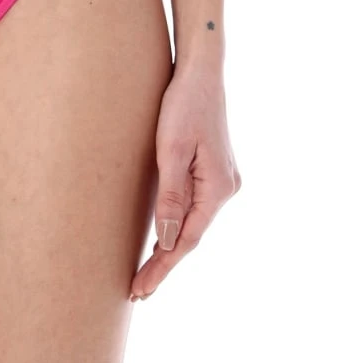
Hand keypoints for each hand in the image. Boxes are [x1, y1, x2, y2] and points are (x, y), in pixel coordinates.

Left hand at [131, 61, 239, 299]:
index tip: (140, 289)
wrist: (201, 70)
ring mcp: (222, 180)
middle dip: (164, 263)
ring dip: (169, 247)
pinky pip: (193, 206)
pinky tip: (161, 238)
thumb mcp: (171, 150)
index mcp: (218, 188)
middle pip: (191, 236)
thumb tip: (167, 241)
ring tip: (144, 274)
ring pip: (193, 222)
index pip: (186, 240)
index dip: (162, 267)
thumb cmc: (183, 104)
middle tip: (137, 291)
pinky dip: (176, 224)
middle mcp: (226, 188)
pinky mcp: (213, 170)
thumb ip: (171, 197)